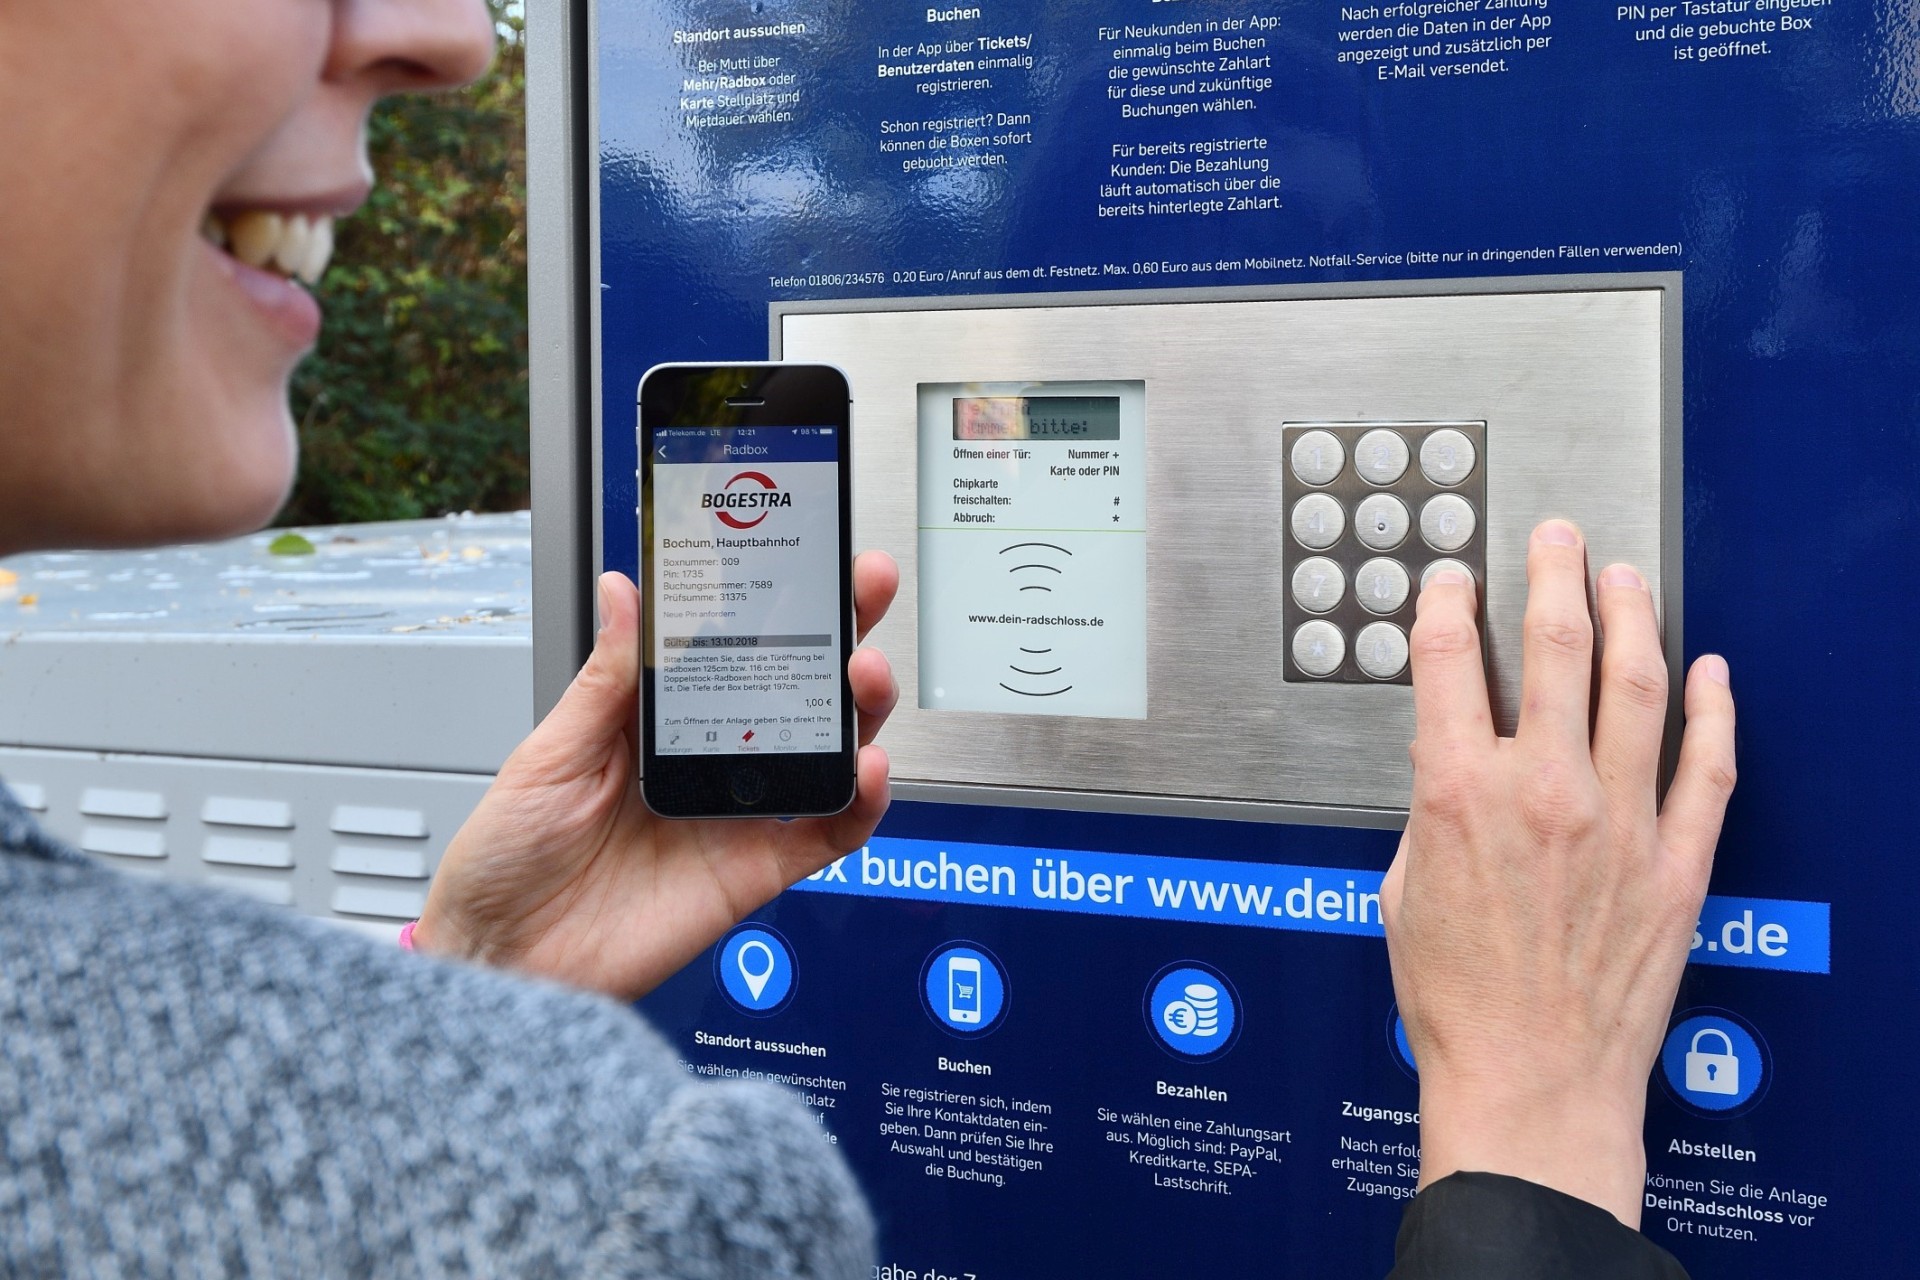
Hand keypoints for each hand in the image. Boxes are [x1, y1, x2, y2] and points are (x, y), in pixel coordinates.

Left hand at [413, 554, 901, 1000]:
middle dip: (842, 629)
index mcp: (658, 718)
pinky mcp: (756, 869)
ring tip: (865, 672)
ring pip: (827, 748)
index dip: (775, 598)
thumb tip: (629, 590)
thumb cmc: (506, 859)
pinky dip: (860, 802)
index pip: (733, 644)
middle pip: (797, 684)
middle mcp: (710, 757)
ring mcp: (738, 812)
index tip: (802, 549)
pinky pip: (827, 832)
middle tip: (863, 586)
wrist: (503, 961)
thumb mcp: (548, 753)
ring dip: (861, 705)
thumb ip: (607, 678)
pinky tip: (864, 768)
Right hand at [1380, 520, 1736, 1227]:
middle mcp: (1542, 793)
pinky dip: (1713, 713)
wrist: (1530, 1078)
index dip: (1446, 606)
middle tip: (1558, 540)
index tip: (1451, 583)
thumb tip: (1454, 774)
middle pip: (1552, 646)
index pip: (1447, 662)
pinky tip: (1711, 674)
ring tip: (1625, 579)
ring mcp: (1618, 822)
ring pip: (1634, 686)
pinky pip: (1704, 767)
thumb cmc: (1458, 1000)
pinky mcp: (1675, 863)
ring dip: (1630, 618)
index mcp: (1457, 794)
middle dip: (1553, 576)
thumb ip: (1430, 813)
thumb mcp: (1401, 888)